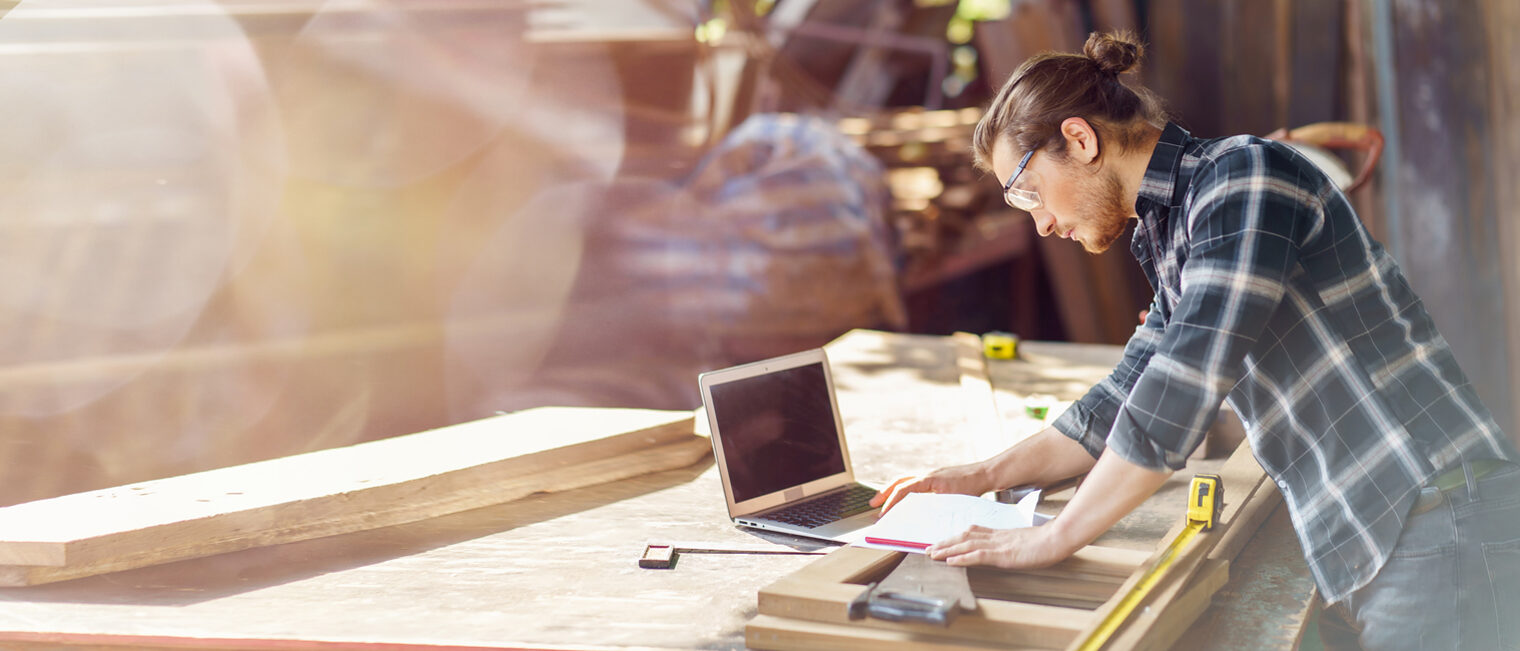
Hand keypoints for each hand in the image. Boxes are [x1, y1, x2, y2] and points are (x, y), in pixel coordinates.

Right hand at [868, 462, 987, 514]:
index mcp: (928, 480)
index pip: (903, 490)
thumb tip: (923, 522)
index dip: (891, 502)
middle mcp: (927, 476)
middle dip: (884, 494)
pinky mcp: (936, 479)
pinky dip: (906, 491)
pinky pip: (915, 484)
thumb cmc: (973, 486)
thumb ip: (937, 510)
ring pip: (906, 481)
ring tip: (884, 502)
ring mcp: (931, 476)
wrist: (985, 474)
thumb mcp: (954, 501)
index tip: (883, 513)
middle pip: (899, 482)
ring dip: (893, 492)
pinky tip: (907, 501)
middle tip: (873, 504)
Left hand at [925, 524, 1074, 568]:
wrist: (1057, 539)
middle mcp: (995, 537)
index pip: (972, 533)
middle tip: (928, 548)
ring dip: (947, 550)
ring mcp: (998, 545)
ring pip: (967, 545)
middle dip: (945, 543)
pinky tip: (951, 561)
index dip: (955, 537)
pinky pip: (979, 555)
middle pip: (964, 537)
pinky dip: (963, 558)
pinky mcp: (1003, 554)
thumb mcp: (1023, 542)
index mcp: (1000, 535)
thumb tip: (1003, 549)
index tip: (941, 541)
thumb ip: (1010, 544)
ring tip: (932, 554)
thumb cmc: (1045, 542)